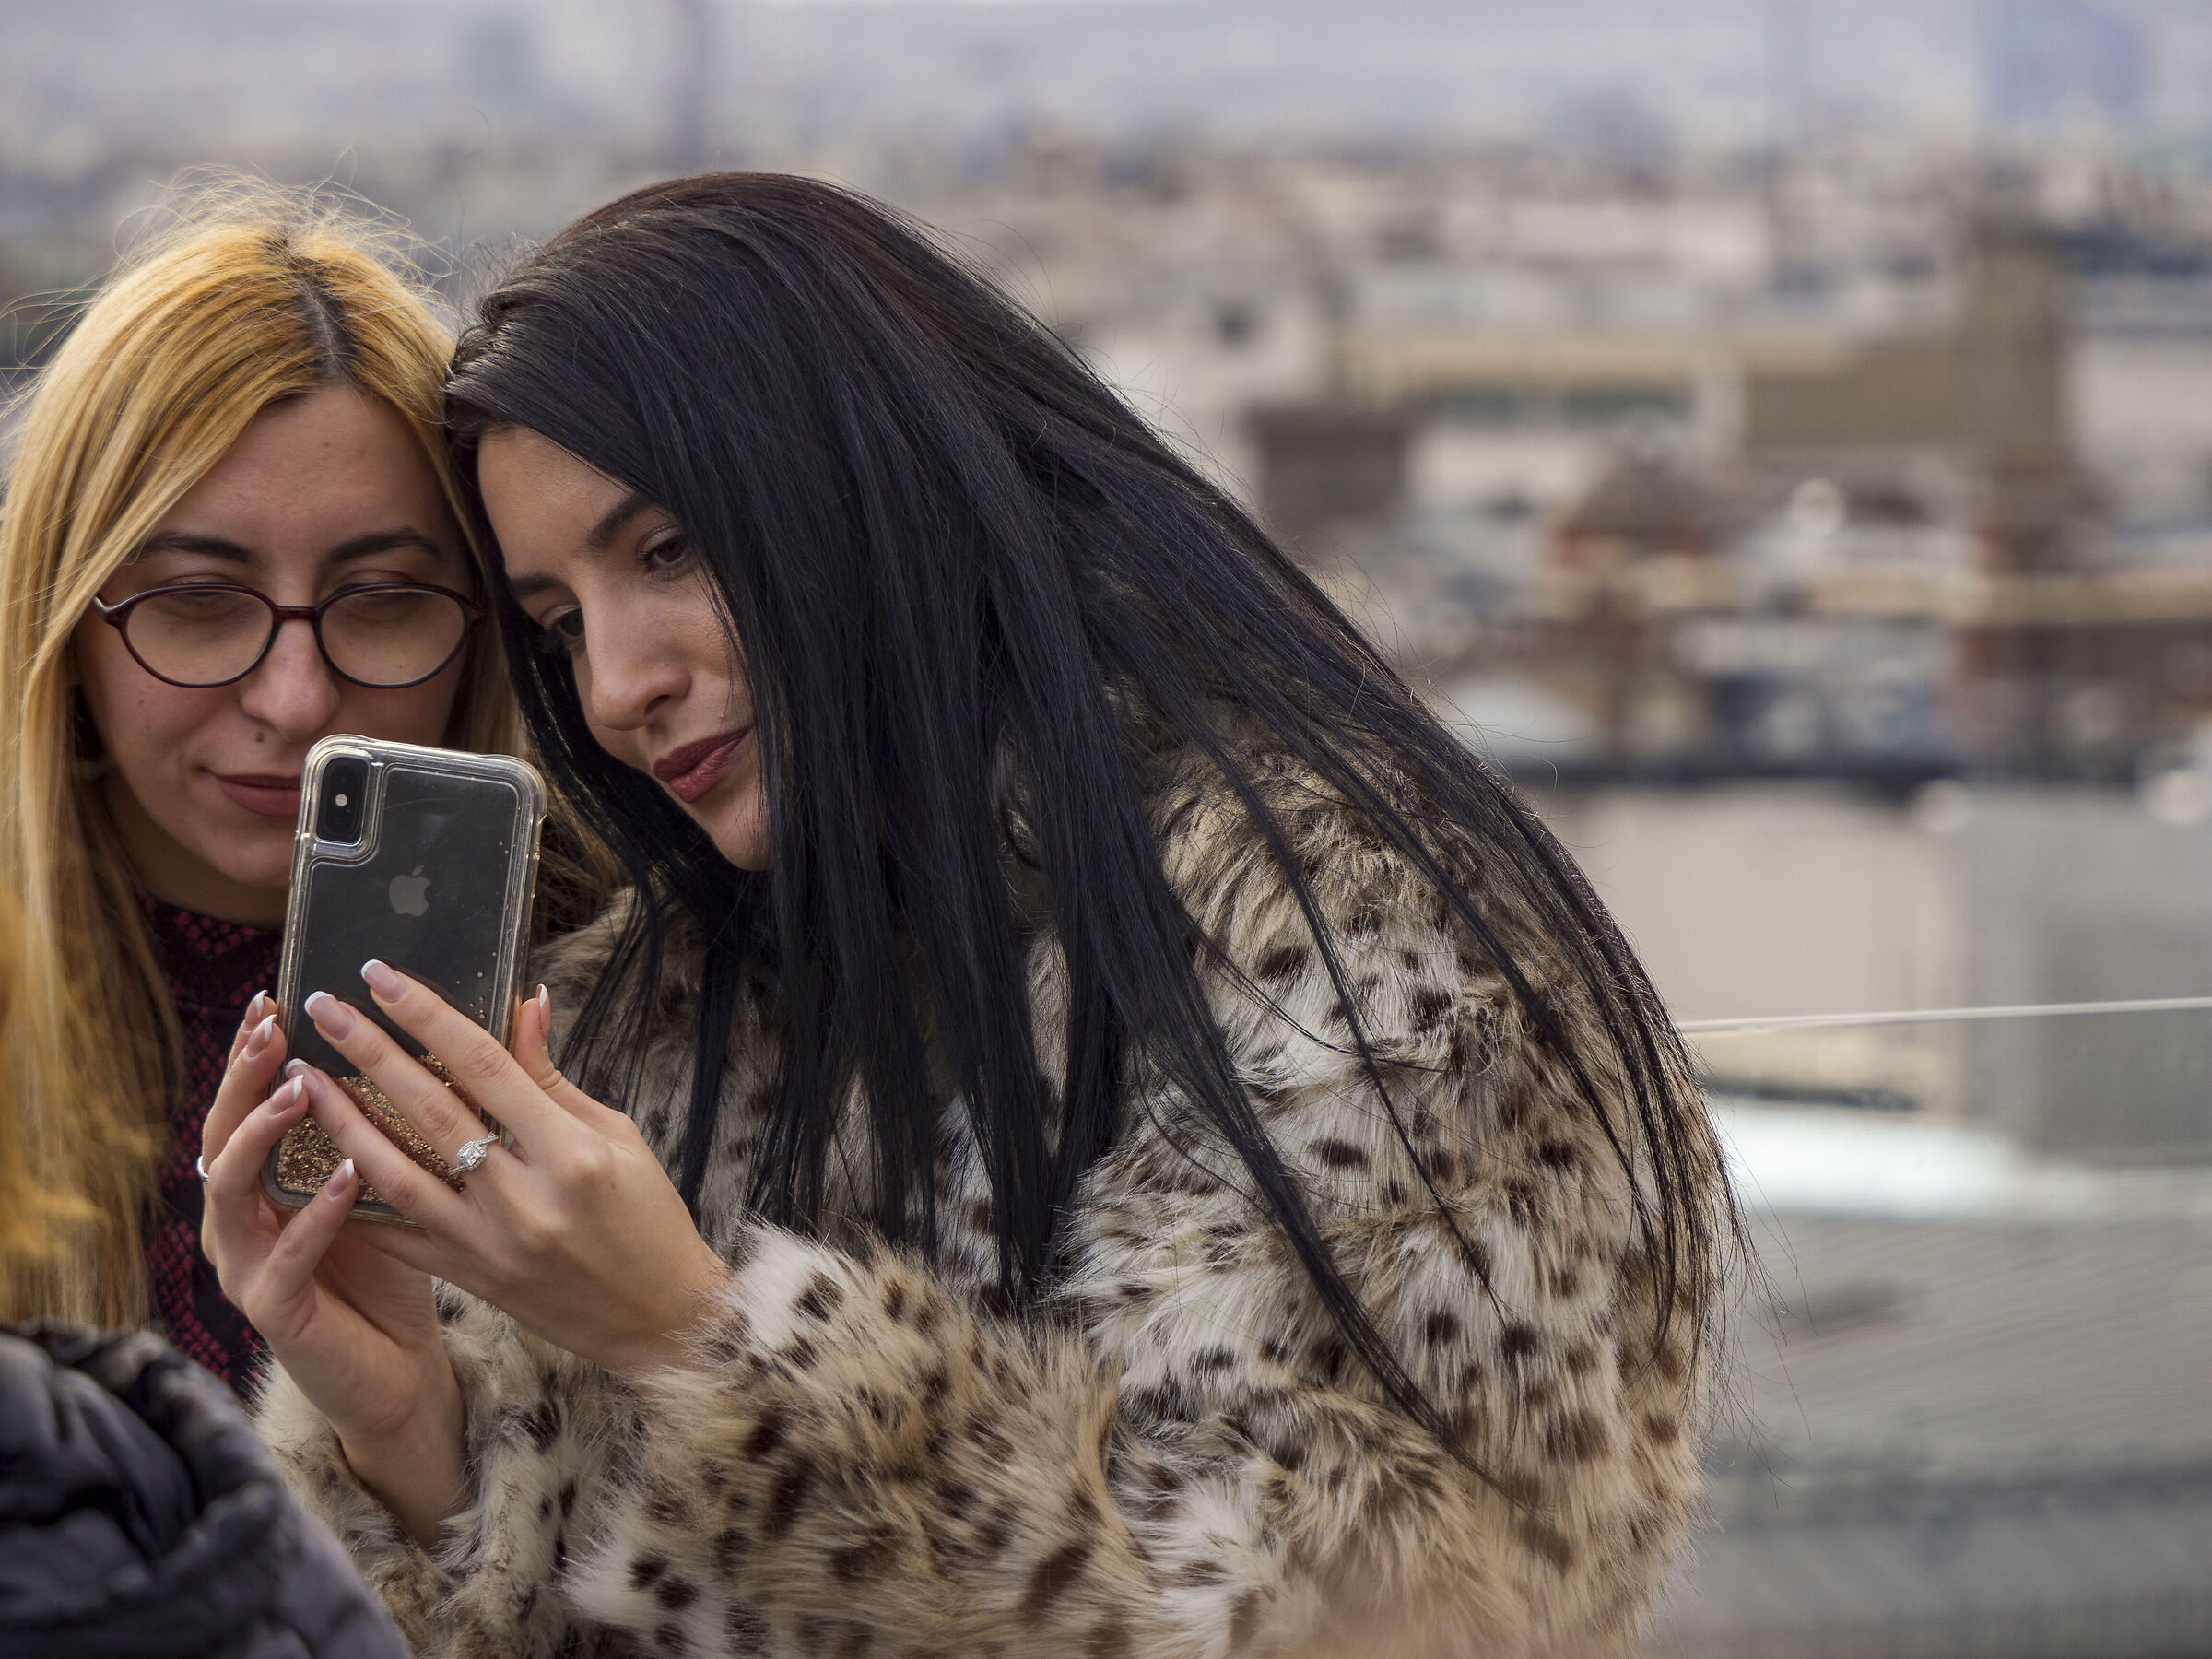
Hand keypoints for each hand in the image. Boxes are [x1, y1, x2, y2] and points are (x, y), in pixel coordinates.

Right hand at [199, 1000, 465, 1544]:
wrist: (398, 1371)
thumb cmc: (403, 1265)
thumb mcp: (408, 1178)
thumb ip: (417, 1114)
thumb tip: (463, 1029)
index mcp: (270, 1181)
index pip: (249, 1104)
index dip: (254, 1053)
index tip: (275, 997)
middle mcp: (244, 1217)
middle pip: (224, 1134)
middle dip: (244, 1078)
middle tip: (273, 1027)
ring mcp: (249, 1265)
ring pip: (232, 1190)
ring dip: (264, 1135)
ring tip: (300, 1086)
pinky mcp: (275, 1312)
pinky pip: (282, 1258)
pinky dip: (313, 1214)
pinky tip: (348, 1175)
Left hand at [291, 965, 730, 1377]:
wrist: (658, 1318)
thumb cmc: (649, 1218)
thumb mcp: (617, 1135)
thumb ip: (553, 1078)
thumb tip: (522, 1004)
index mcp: (571, 1152)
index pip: (485, 1066)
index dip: (428, 1016)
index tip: (382, 978)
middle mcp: (525, 1199)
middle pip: (430, 1110)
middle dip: (368, 1051)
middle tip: (323, 1008)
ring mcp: (490, 1243)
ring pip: (396, 1173)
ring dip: (343, 1121)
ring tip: (304, 1077)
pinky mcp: (469, 1277)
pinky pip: (397, 1234)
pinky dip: (355, 1197)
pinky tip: (314, 1161)